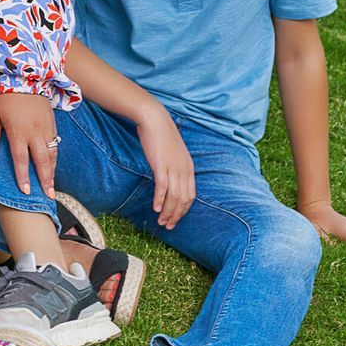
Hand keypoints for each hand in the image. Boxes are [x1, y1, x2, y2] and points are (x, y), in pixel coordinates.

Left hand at [0, 91, 57, 197]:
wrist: (24, 76)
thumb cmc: (3, 97)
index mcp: (18, 131)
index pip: (21, 159)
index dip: (23, 176)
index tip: (25, 191)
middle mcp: (35, 132)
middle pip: (42, 160)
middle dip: (45, 180)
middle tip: (48, 196)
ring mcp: (46, 127)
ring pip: (52, 153)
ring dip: (53, 171)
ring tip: (52, 186)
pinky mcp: (52, 123)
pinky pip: (56, 144)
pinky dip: (56, 157)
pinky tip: (53, 166)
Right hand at [136, 109, 195, 228]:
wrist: (155, 120)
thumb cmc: (161, 135)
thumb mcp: (172, 153)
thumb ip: (173, 166)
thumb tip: (168, 178)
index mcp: (189, 168)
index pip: (190, 196)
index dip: (183, 210)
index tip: (175, 219)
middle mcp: (184, 170)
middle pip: (183, 200)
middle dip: (176, 215)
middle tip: (167, 225)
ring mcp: (174, 168)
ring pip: (173, 197)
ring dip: (167, 211)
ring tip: (161, 221)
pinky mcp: (161, 165)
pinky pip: (162, 187)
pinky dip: (160, 199)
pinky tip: (155, 208)